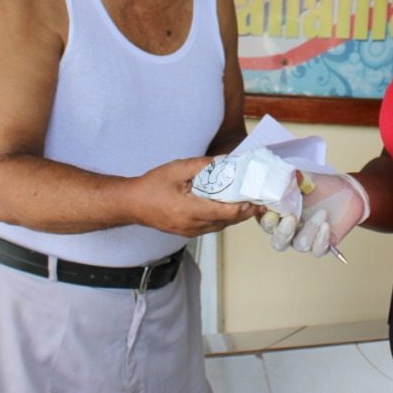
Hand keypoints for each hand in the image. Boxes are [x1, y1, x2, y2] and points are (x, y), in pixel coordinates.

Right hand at [136, 156, 259, 236]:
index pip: (224, 213)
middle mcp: (192, 225)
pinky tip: (228, 210)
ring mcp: (189, 231)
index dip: (243, 208)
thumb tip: (225, 161)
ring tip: (249, 206)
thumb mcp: (177, 169)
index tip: (257, 201)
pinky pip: (210, 227)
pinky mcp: (186, 232)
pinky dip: (222, 219)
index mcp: (190, 211)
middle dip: (244, 214)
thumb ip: (202, 165)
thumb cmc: (152, 186)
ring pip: (219, 227)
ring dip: (234, 218)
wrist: (132, 204)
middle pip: (225, 222)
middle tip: (261, 204)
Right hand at [259, 170, 368, 256]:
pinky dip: (321, 239)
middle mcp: (289, 230)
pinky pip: (317, 250)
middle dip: (283, 233)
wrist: (349, 193)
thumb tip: (283, 177)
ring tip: (322, 213)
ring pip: (299, 245)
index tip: (272, 212)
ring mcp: (304, 238)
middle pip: (278, 242)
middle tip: (291, 218)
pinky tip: (326, 225)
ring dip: (309, 229)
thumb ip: (294, 179)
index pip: (265, 222)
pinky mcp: (321, 244)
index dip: (266, 220)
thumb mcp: (307, 179)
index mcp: (280, 213)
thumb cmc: (323, 186)